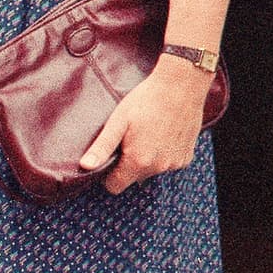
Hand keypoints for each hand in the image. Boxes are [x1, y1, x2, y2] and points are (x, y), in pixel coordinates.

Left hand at [79, 57, 210, 193]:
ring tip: (147, 133)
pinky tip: (162, 134)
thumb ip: (102, 147)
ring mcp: (175, 164)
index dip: (109, 174)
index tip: (111, 157)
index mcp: (138, 162)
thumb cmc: (146, 101)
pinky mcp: (186, 157)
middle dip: (128, 163)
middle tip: (130, 137)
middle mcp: (158, 168)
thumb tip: (85, 166)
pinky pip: (168, 163)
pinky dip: (163, 153)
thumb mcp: (118, 121)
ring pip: (152, 170)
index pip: (116, 186)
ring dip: (147, 158)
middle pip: (134, 177)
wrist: (181, 86)